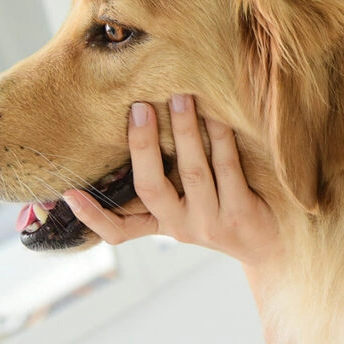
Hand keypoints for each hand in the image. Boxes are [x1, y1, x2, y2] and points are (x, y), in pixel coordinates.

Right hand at [64, 95, 280, 265]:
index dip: (92, 216)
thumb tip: (137, 130)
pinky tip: (217, 115)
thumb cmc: (224, 211)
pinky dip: (220, 139)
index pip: (118, 230)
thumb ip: (164, 184)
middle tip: (138, 107)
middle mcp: (182, 227)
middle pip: (152, 188)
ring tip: (180, 96)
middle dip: (143, 146)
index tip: (67, 193)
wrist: (276, 247)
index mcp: (163, 224)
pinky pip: (228, 168)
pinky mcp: (242, 215)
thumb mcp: (189, 208)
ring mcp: (212, 222)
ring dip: (184, 132)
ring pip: (193, 172)